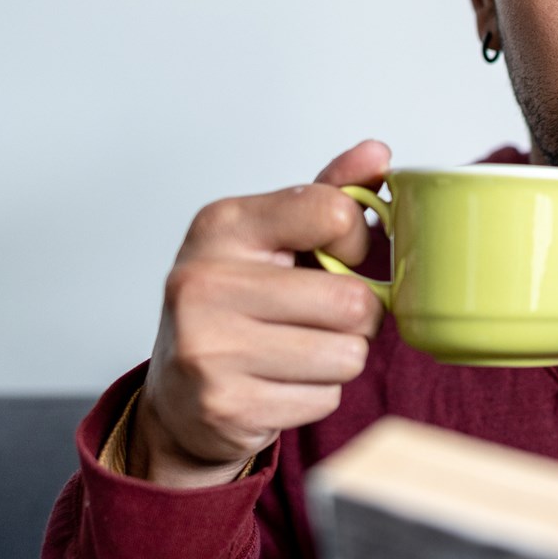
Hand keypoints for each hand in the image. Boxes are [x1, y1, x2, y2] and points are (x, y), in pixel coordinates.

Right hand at [128, 140, 390, 487]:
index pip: (333, 212)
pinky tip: (279, 383)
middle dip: (357, 315)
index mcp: (222, 225)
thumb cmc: (237, 306)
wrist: (180, 395)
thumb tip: (378, 154)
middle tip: (322, 317)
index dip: (356, 238)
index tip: (336, 251)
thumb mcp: (274, 238)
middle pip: (352, 300)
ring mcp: (208, 348)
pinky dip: (317, 395)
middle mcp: (204, 282)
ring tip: (298, 351)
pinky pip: (325, 398)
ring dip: (340, 358)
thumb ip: (328, 195)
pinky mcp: (225, 405)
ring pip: (347, 355)